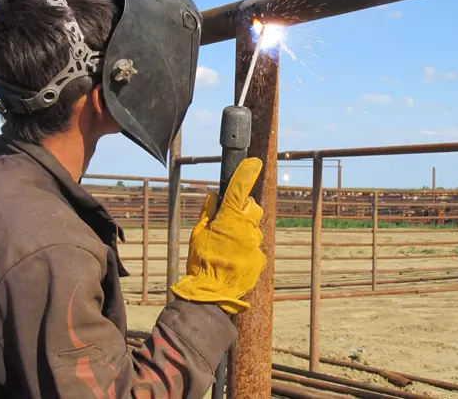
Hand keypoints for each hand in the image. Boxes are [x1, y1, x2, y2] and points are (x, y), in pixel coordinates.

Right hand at [170, 158, 266, 313]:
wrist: (211, 295)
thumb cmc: (201, 262)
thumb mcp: (197, 234)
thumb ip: (208, 213)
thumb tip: (215, 196)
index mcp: (229, 220)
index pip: (239, 190)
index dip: (247, 173)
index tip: (253, 162)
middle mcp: (247, 230)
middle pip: (253, 208)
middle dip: (244, 209)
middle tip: (228, 220)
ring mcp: (255, 245)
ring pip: (254, 229)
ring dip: (244, 232)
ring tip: (227, 247)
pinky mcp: (260, 259)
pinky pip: (254, 247)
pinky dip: (246, 249)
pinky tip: (233, 260)